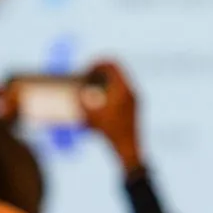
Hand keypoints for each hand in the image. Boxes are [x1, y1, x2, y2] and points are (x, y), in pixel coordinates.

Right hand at [83, 59, 143, 174]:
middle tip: (86, 80)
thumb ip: (82, 100)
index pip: (111, 64)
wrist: (128, 149)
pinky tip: (99, 106)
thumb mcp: (89, 115)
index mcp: (123, 88)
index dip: (96, 64)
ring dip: (103, 84)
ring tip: (91, 93)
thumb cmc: (108, 132)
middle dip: (99, 74)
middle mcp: (131, 90)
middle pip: (115, 72)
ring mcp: (135, 99)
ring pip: (118, 83)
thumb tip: (77, 91)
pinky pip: (121, 93)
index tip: (85, 70)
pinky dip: (109, 93)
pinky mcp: (134, 108)